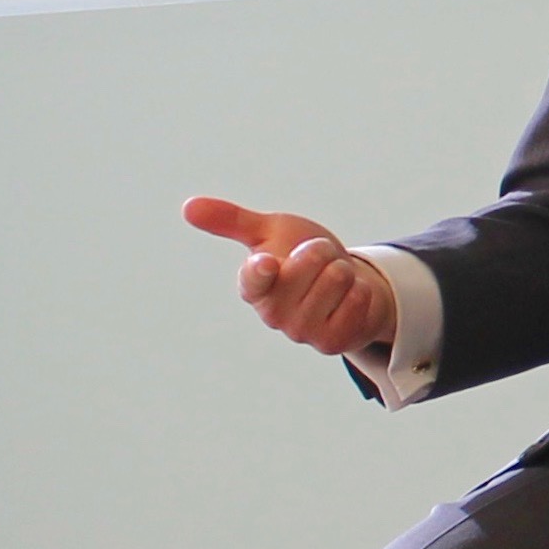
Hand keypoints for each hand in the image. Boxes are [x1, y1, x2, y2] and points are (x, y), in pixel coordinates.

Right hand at [184, 197, 397, 355]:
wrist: (345, 284)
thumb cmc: (302, 255)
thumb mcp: (270, 231)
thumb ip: (232, 221)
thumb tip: (188, 206)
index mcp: (254, 286)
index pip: (253, 281)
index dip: (260, 272)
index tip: (267, 262)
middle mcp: (273, 313)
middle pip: (311, 263)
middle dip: (323, 249)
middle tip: (319, 258)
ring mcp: (302, 331)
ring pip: (337, 278)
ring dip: (344, 269)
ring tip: (334, 277)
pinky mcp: (331, 343)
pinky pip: (358, 299)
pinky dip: (361, 289)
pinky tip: (349, 297)